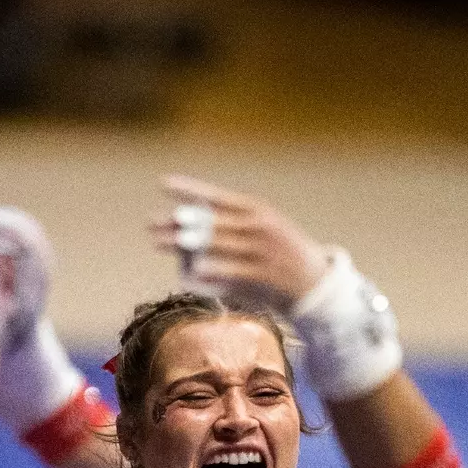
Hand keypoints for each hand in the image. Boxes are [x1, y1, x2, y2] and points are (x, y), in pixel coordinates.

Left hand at [151, 175, 332, 306]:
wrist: (316, 283)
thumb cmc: (282, 254)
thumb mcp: (264, 230)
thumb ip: (232, 225)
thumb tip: (190, 224)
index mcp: (257, 210)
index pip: (218, 196)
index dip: (190, 189)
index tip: (164, 184)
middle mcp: (259, 225)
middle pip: (210, 220)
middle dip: (178, 223)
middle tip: (151, 224)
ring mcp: (263, 248)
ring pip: (218, 243)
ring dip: (186, 244)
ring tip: (160, 243)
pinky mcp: (266, 273)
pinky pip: (234, 270)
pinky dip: (213, 269)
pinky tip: (193, 269)